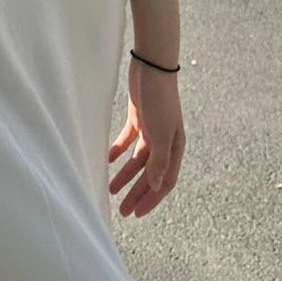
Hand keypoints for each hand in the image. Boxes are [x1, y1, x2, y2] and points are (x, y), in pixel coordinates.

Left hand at [108, 56, 184, 219]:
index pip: (164, 181)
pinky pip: (128, 140)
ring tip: (110, 189)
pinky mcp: (138, 118)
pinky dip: (118, 151)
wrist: (152, 66)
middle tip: (122, 210)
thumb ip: (159, 160)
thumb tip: (156, 186)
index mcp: (174, 147)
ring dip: (125, 175)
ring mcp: (151, 130)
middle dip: (136, 193)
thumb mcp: (161, 133)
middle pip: (149, 174)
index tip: (137, 214)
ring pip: (137, 160)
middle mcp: (164, 141)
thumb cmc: (160, 99)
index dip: (151, 199)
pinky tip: (107, 160)